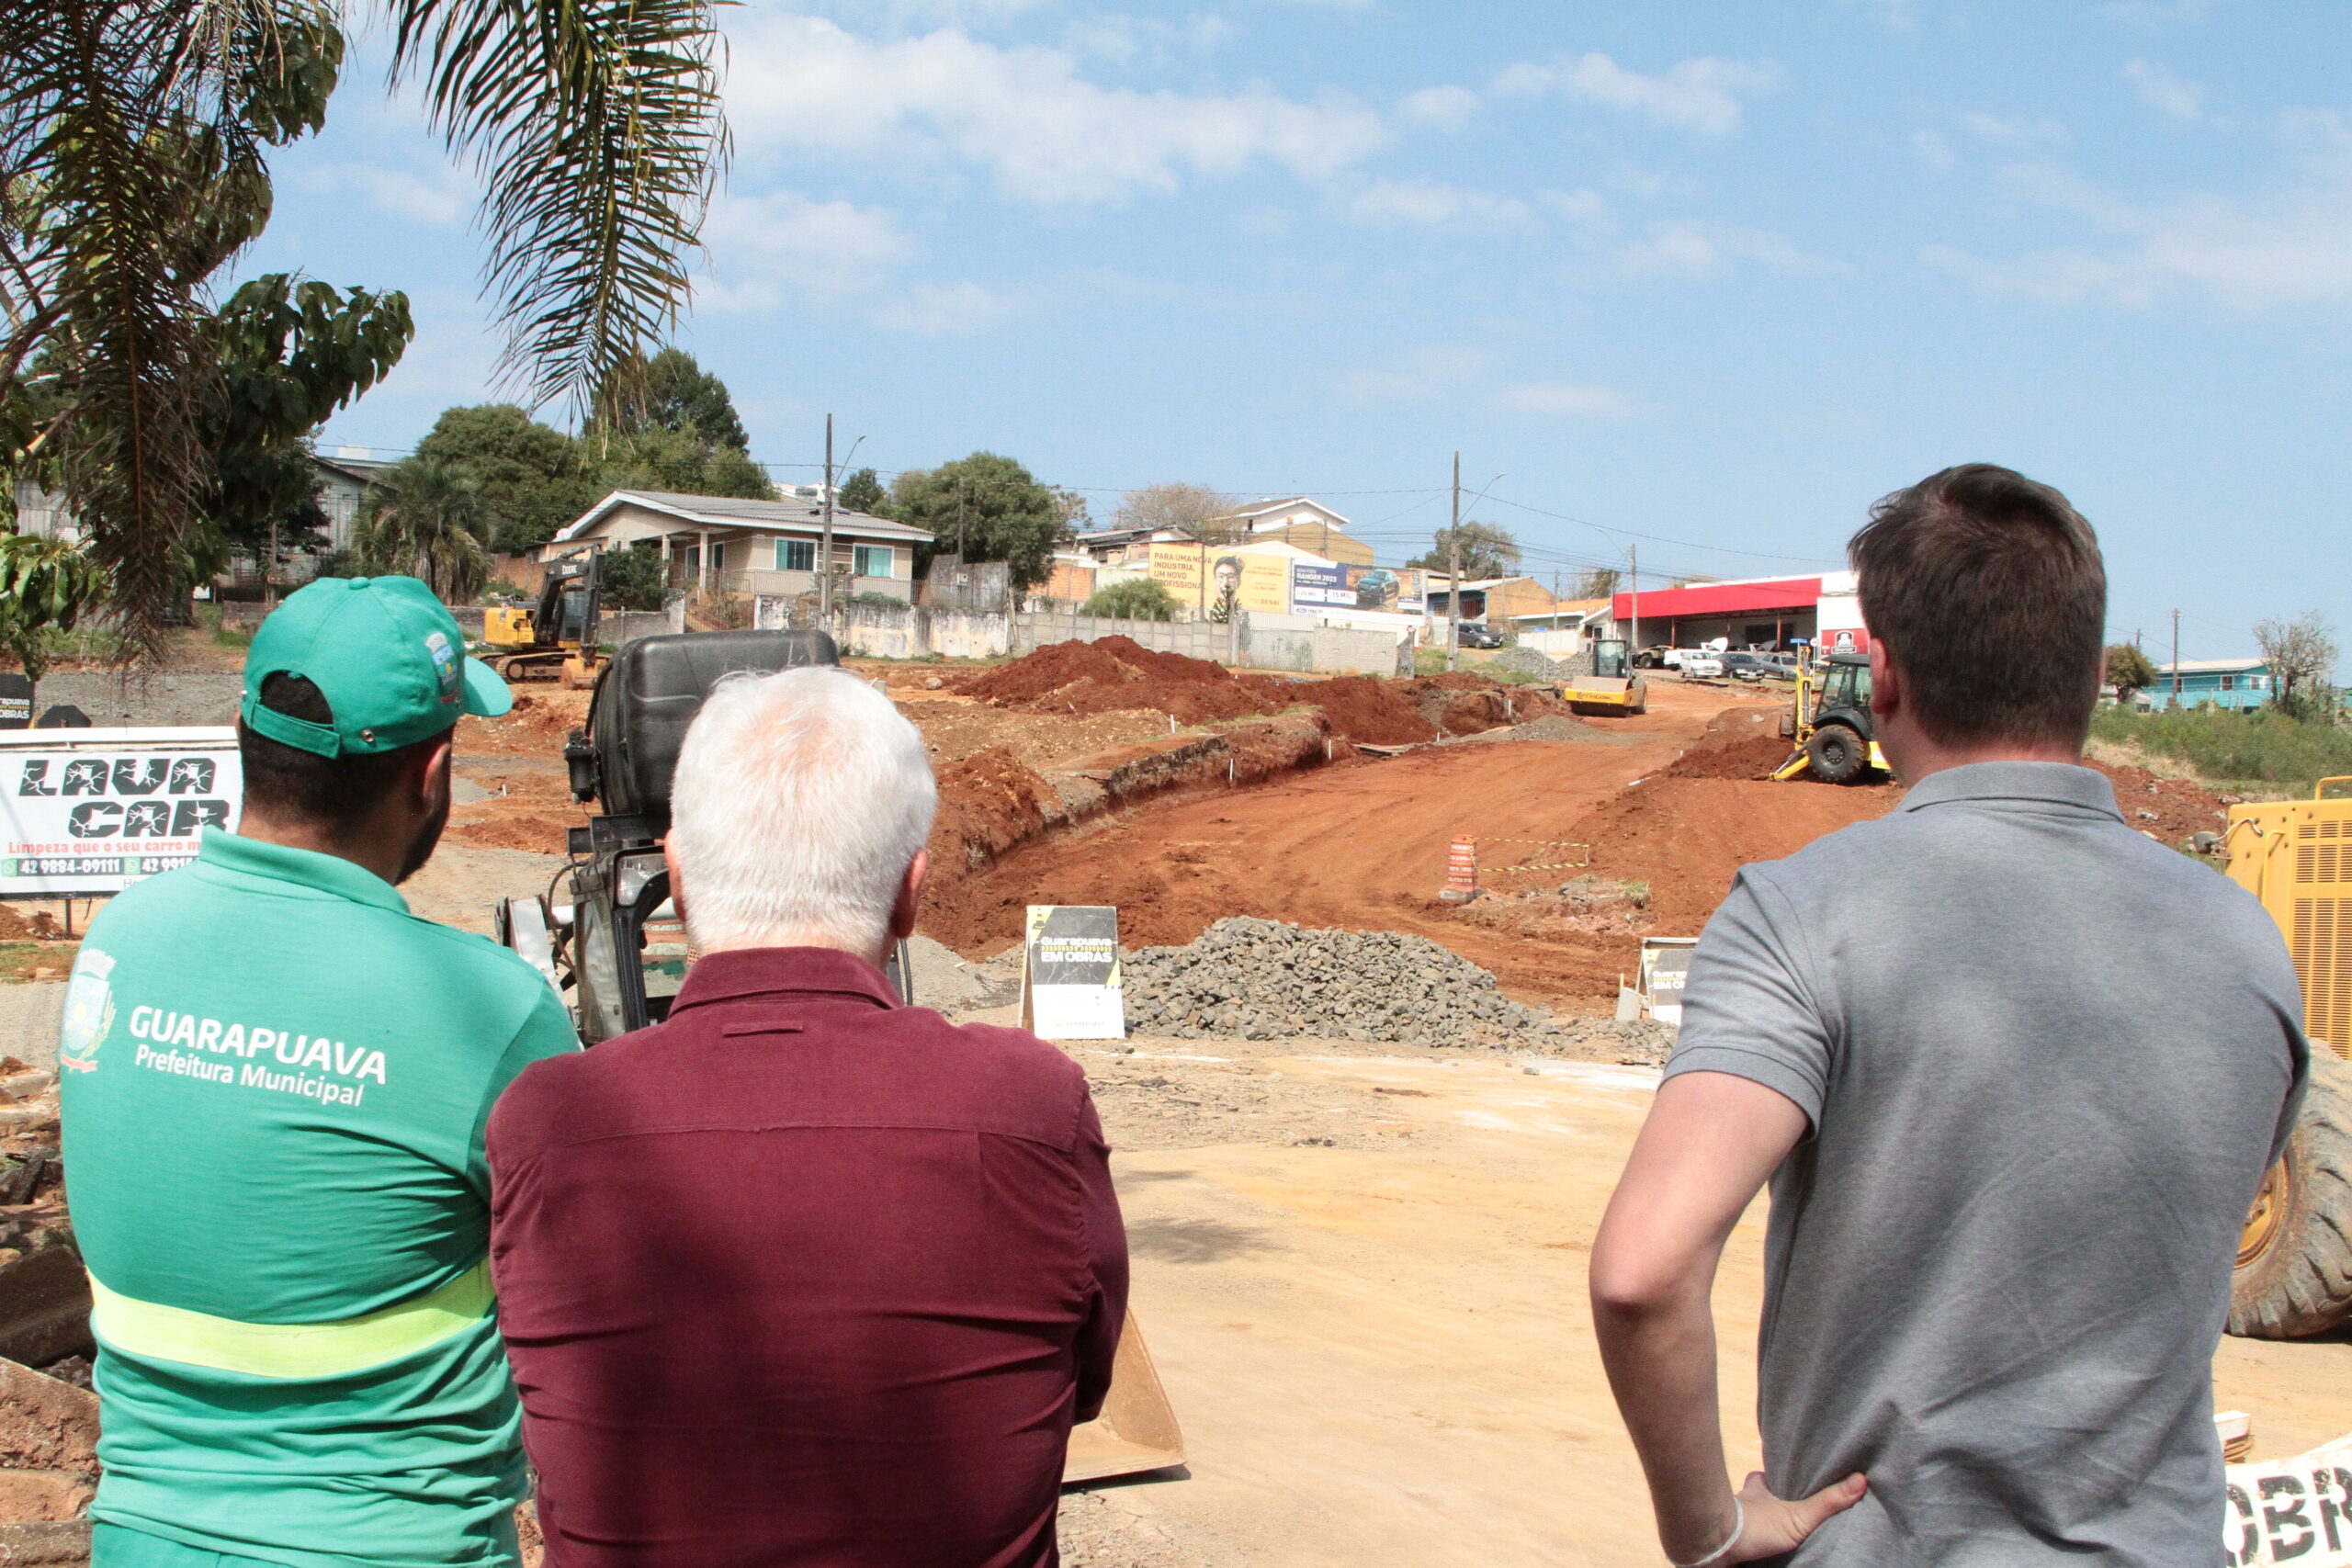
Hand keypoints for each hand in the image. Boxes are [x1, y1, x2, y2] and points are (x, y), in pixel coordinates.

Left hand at [1719, 1470, 1866, 1562]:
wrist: (1715, 1545)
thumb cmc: (1754, 1526)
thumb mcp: (1798, 1515)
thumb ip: (1827, 1502)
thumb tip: (1861, 1480)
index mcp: (1758, 1488)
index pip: (1767, 1475)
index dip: (1776, 1475)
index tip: (1787, 1475)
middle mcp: (1742, 1499)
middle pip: (1756, 1493)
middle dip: (1768, 1498)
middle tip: (1782, 1503)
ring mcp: (1731, 1517)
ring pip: (1744, 1512)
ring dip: (1755, 1517)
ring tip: (1770, 1526)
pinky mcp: (1725, 1537)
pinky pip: (1736, 1533)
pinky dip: (1744, 1536)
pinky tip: (1753, 1544)